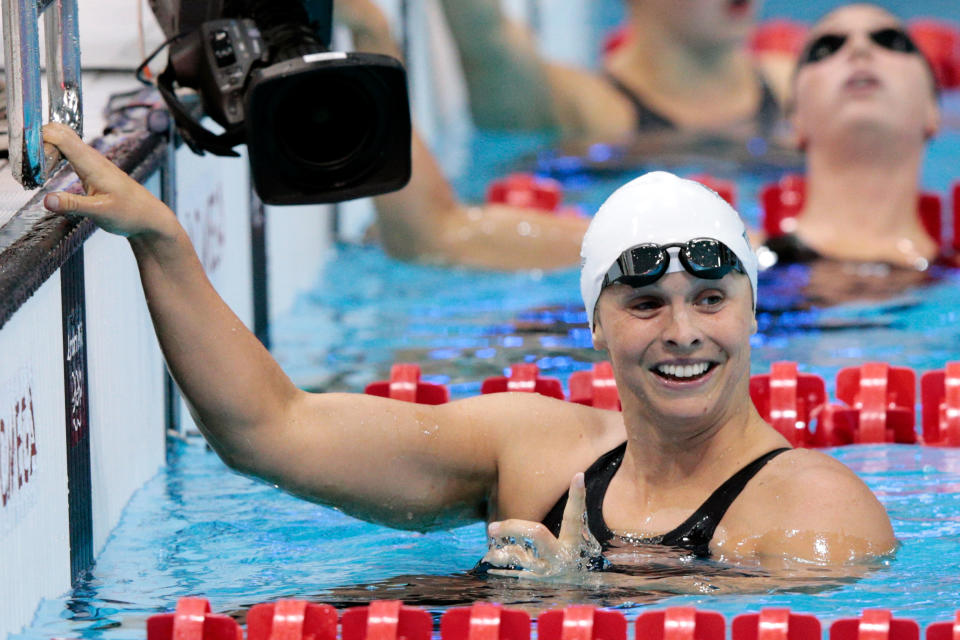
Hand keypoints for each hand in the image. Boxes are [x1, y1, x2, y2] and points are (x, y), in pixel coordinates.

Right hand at [41, 123, 178, 238]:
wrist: (149, 217)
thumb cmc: (131, 214)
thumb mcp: (101, 212)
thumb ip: (73, 205)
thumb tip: (47, 200)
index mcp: (93, 164)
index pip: (61, 137)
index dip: (40, 139)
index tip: (28, 157)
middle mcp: (92, 158)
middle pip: (59, 132)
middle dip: (39, 140)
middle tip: (28, 164)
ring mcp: (91, 162)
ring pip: (63, 141)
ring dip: (44, 148)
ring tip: (33, 168)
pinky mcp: (90, 169)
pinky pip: (67, 152)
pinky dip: (52, 154)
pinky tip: (45, 168)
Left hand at [480, 472, 604, 578]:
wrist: (569, 607)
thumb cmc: (561, 566)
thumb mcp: (563, 549)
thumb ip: (542, 534)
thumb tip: (528, 511)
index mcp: (572, 545)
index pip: (574, 518)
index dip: (577, 497)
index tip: (578, 475)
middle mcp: (560, 558)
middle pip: (537, 532)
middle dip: (513, 526)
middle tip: (492, 527)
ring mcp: (547, 574)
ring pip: (519, 556)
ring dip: (502, 552)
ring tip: (490, 552)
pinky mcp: (534, 586)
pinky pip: (511, 572)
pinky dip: (499, 563)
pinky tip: (491, 559)